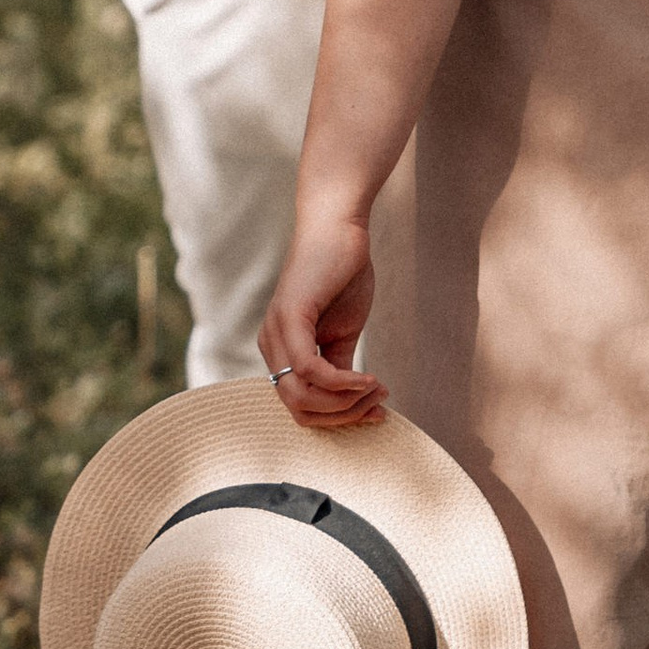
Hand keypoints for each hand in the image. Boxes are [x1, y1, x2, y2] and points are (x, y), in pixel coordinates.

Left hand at [259, 211, 384, 426]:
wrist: (341, 229)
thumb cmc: (342, 275)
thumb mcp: (343, 332)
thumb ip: (340, 366)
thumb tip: (352, 401)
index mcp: (280, 353)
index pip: (300, 407)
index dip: (338, 419)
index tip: (375, 412)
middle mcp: (270, 347)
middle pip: (298, 410)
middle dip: (343, 415)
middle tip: (378, 403)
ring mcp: (276, 333)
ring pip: (299, 397)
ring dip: (345, 402)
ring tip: (376, 389)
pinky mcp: (289, 318)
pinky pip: (307, 369)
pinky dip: (340, 382)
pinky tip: (368, 379)